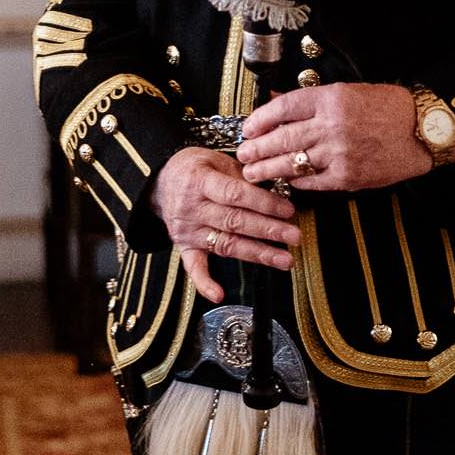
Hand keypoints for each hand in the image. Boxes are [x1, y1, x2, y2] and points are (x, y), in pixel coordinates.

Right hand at [151, 146, 301, 305]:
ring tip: (285, 260)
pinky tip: (218, 295)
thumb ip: (241, 175)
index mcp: (200, 182)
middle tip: (294, 235)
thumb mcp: (215, 160)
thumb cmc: (194, 169)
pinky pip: (193, 267)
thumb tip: (276, 187)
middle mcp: (192, 208)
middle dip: (268, 230)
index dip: (263, 203)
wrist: (159, 182)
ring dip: (257, 254)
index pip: (236, 194)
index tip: (288, 210)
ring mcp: (188, 231)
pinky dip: (204, 283)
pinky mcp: (184, 247)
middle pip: (235, 221)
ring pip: (227, 244)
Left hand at [237, 83, 433, 191]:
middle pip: (282, 138)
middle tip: (242, 155)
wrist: (421, 131)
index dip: (260, 119)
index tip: (248, 128)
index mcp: (331, 99)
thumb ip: (312, 101)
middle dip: (257, 149)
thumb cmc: (387, 108)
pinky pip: (312, 181)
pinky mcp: (348, 176)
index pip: (284, 108)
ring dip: (267, 170)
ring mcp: (340, 153)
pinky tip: (285, 182)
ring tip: (252, 173)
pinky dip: (296, 182)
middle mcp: (332, 125)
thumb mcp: (348, 92)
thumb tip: (275, 103)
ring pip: (292, 163)